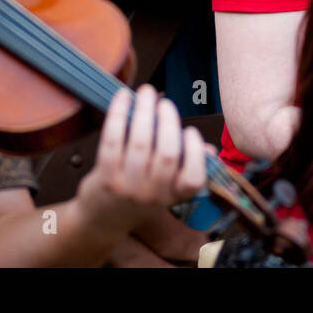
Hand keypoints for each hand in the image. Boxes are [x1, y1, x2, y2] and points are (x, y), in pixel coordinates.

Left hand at [75, 86, 208, 237]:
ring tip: (146, 92)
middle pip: (167, 154)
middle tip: (164, 102)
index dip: (194, 151)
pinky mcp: (105, 178)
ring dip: (144, 110)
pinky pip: (112, 140)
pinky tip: (123, 97)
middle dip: (168, 120)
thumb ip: (188, 168)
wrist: (103, 219)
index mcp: (174, 196)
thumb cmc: (141, 194)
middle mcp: (153, 194)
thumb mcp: (168, 188)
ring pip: (140, 143)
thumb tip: (209, 150)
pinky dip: (118, 114)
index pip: (193, 179)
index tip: (190, 130)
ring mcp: (128, 187)